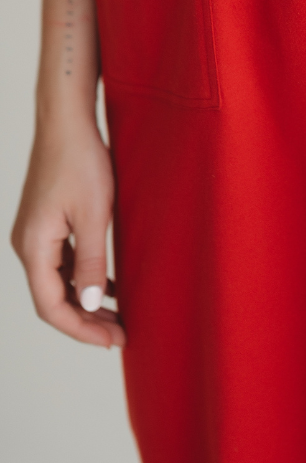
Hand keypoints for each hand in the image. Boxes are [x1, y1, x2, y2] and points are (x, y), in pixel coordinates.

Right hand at [11, 113, 124, 348]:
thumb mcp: (93, 213)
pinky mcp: (46, 223)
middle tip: (120, 335)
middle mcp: (27, 245)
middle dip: (85, 321)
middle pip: (52, 298)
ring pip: (57, 282)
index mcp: (34, 246)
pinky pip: (61, 263)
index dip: (81, 329)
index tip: (114, 340)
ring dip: (84, 302)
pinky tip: (107, 286)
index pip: (51, 306)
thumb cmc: (81, 161)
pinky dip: (82, 279)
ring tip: (117, 317)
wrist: (67, 122)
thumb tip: (89, 305)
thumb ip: (91, 261)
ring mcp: (35, 234)